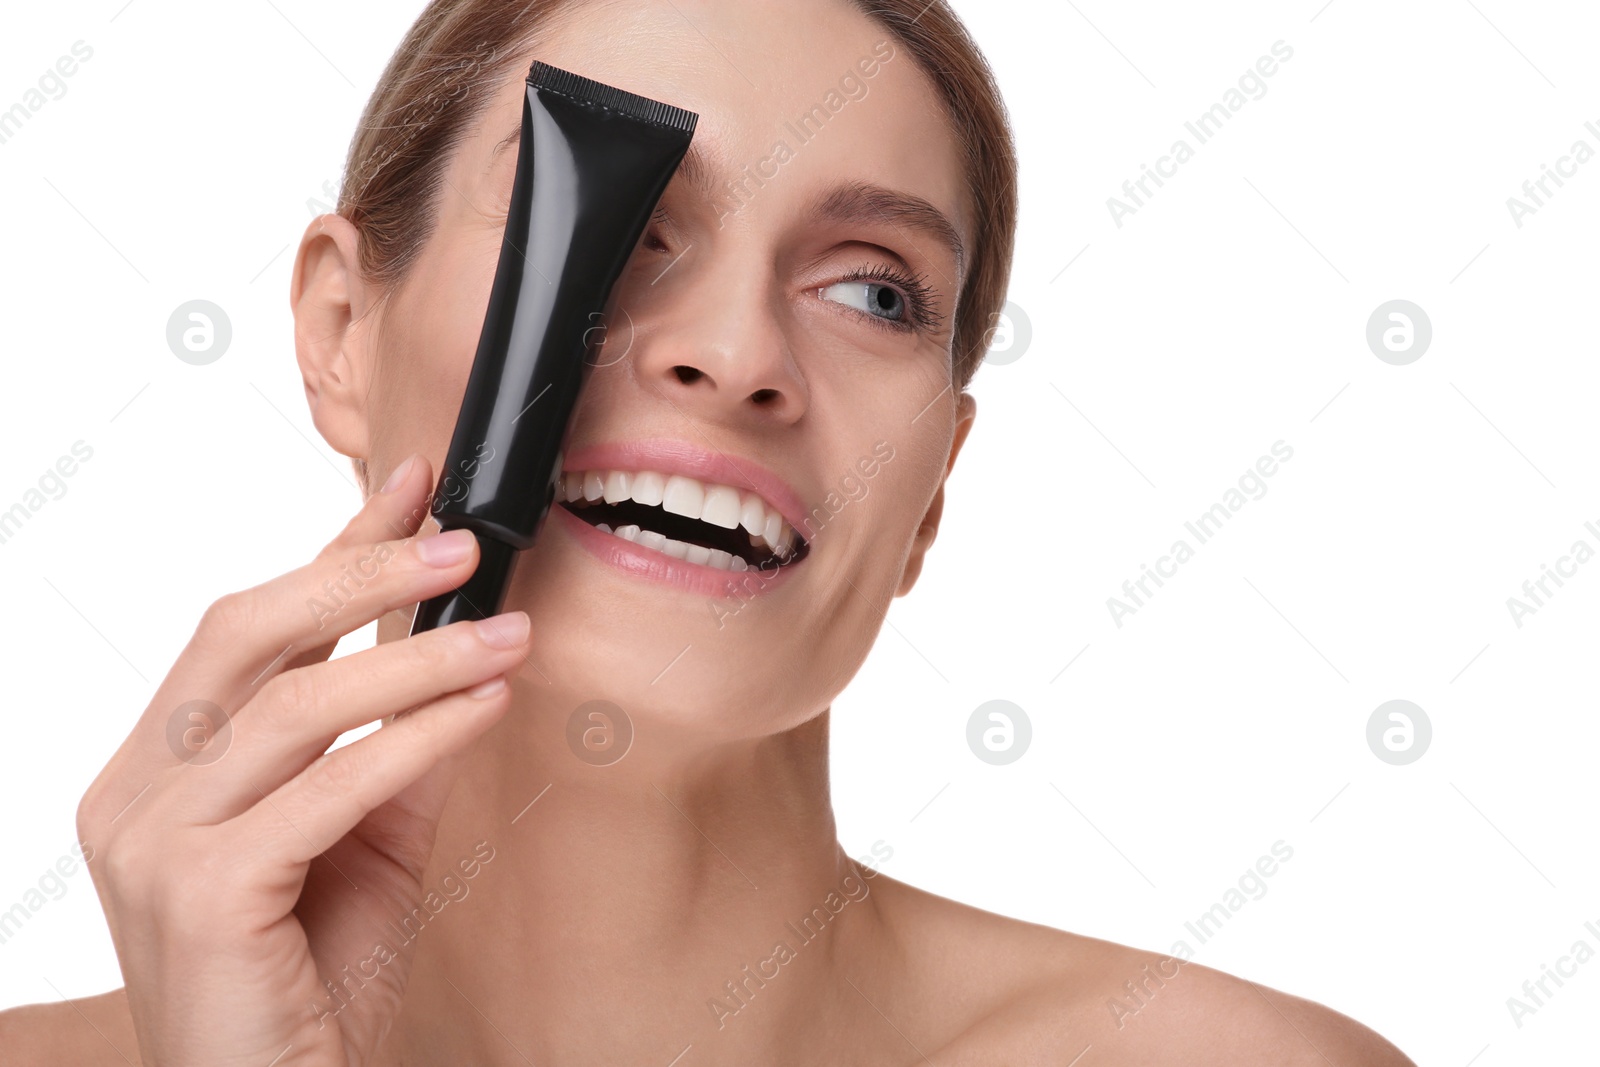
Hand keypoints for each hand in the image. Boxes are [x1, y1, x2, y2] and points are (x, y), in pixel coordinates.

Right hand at [75, 455, 528, 1065]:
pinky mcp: (198, 891)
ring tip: (509, 634)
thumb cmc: (310, 984)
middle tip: (463, 541)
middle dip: (361, 572)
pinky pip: (329, 784)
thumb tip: (455, 658)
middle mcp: (133, 791)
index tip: (412, 490)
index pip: (248, 629)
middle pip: (245, 633)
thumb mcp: (365, 845)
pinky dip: (415, 736)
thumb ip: (390, 754)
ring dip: (418, 657)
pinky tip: (482, 707)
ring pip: (297, 701)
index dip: (331, 551)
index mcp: (159, 767)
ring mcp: (151, 841)